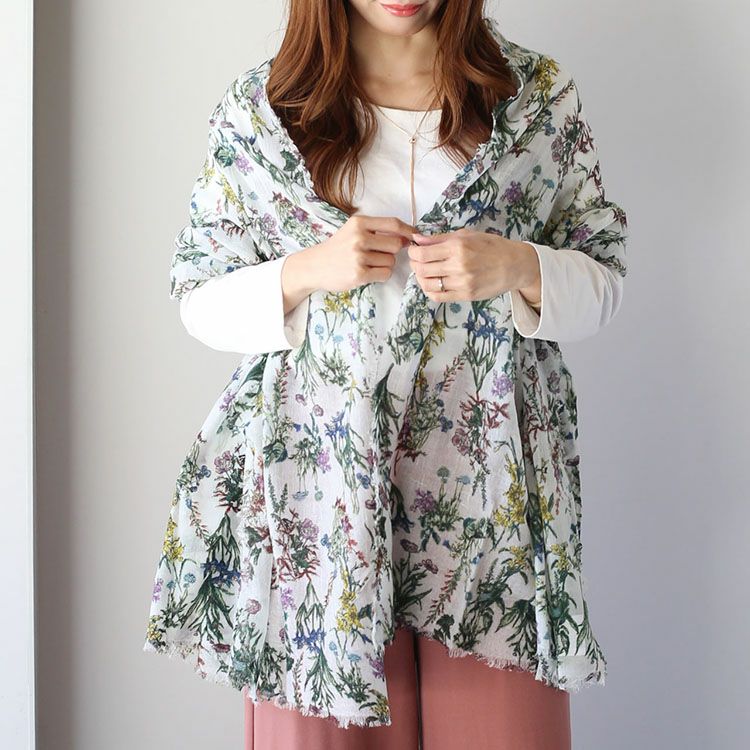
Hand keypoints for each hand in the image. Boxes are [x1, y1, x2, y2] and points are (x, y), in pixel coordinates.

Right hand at [286, 215, 415, 298]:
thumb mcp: (353, 231)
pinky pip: (385, 274)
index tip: (415, 236)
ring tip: (368, 264)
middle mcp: (359, 237)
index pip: (393, 223)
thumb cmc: (337, 249)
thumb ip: (378, 230)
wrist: (314, 266)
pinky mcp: (359, 273)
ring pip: (391, 261)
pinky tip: (367, 272)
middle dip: (393, 251)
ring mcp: (358, 256)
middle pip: (396, 244)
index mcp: (359, 223)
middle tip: (379, 254)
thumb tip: (409, 236)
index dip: (408, 230)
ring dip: (385, 265)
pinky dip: (381, 275)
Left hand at [408, 228, 540, 303]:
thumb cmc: (491, 246)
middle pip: (422, 269)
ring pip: (428, 284)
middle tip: (416, 260)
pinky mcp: (465, 295)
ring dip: (420, 278)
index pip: (422, 253)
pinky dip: (429, 290)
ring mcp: (462, 282)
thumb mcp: (466, 235)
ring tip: (423, 272)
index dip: (412, 252)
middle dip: (414, 264)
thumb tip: (417, 238)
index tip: (413, 250)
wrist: (514, 265)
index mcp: (457, 247)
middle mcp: (458, 265)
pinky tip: (431, 284)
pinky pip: (438, 296)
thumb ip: (440, 238)